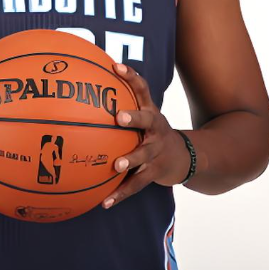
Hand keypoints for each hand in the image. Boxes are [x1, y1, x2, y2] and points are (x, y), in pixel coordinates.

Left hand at [102, 63, 191, 208]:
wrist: (185, 157)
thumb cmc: (152, 132)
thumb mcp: (144, 115)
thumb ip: (122, 103)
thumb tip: (83, 91)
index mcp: (150, 111)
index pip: (142, 89)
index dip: (130, 77)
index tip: (116, 66)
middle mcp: (155, 128)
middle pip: (147, 120)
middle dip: (133, 118)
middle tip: (118, 117)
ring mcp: (157, 150)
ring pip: (144, 154)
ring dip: (130, 159)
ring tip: (116, 165)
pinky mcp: (155, 171)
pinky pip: (137, 183)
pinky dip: (120, 193)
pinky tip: (105, 202)